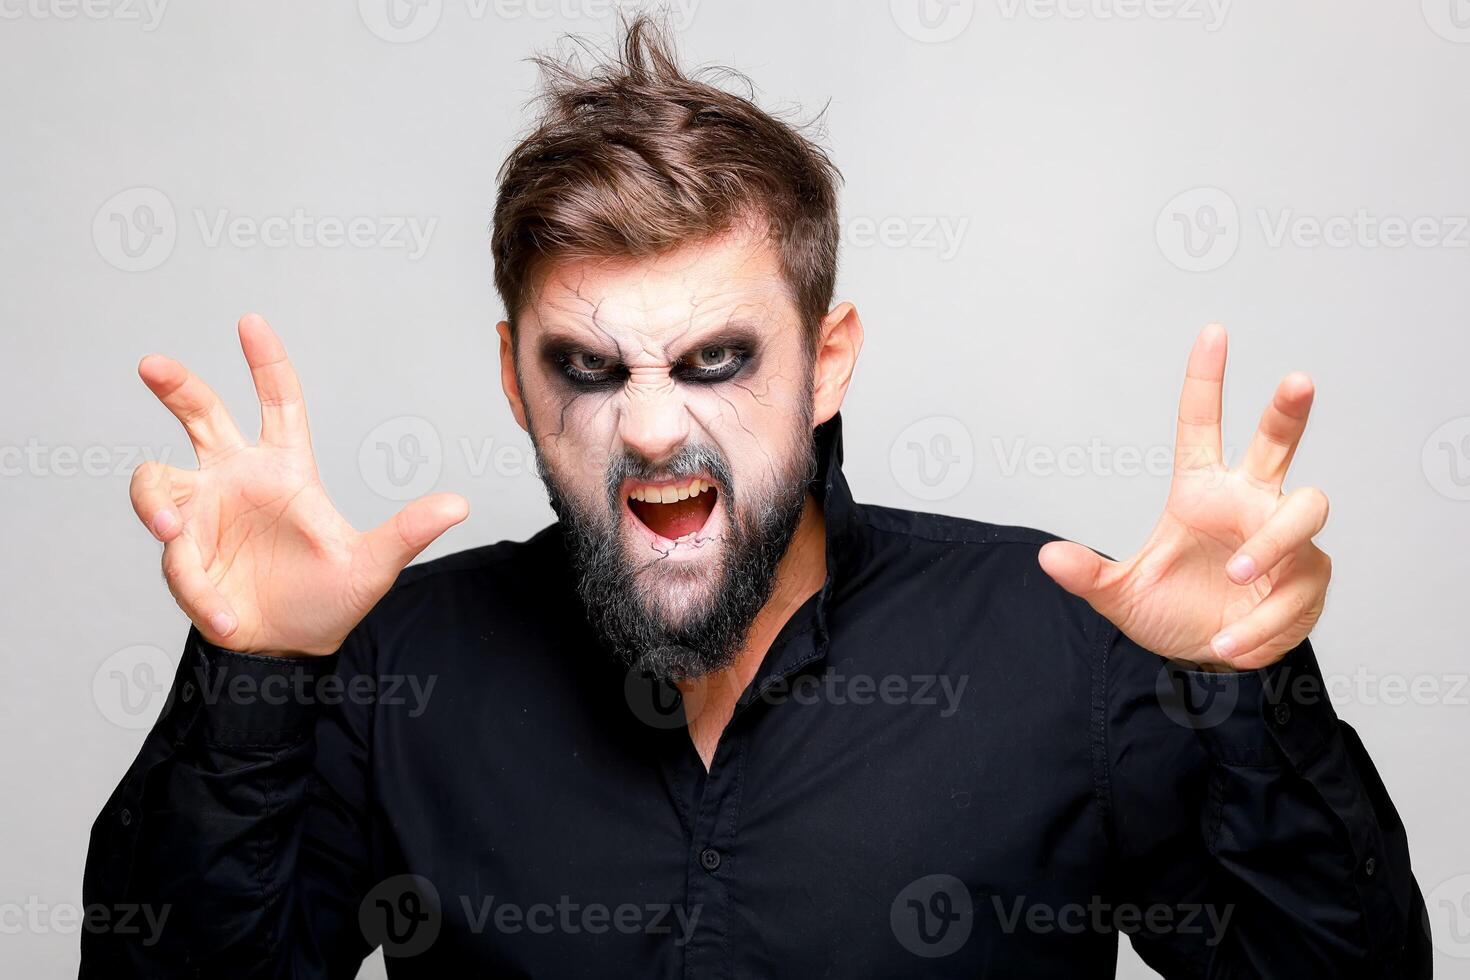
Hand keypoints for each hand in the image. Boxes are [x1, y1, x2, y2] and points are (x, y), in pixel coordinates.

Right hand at [129, 314, 468, 654]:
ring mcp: (202, 515)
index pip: (277, 403)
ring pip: (157, 483)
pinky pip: (177, 561)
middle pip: (199, 417)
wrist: (290, 651)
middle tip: (153, 364)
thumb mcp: (373, 566)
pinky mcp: (184, 557)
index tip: (251, 321)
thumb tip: (460, 505)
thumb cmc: (328, 599)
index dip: (266, 363)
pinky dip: (199, 590)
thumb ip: (407, 532)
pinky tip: (226, 615)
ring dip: (158, 505)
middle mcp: (237, 481)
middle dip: (175, 387)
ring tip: (171, 531)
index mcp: (285, 470)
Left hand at [1038, 324, 1330, 670]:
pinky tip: (1229, 641)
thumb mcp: (1120, 595)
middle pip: (1278, 445)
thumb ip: (1087, 576)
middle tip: (1297, 380)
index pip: (1202, 425)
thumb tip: (1047, 556)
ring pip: (1304, 511)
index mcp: (1201, 492)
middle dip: (1288, 412)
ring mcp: (1284, 538)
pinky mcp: (1307, 578)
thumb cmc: (1173, 610)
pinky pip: (1296, 588)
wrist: (1209, 659)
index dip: (1206, 380)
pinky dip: (1260, 619)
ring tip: (1238, 575)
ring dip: (1273, 542)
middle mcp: (1248, 503)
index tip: (1212, 332)